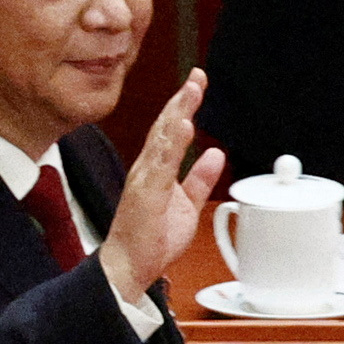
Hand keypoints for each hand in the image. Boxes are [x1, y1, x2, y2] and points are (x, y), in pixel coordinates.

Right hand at [96, 63, 222, 300]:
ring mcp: (145, 180)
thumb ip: (199, 179)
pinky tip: (182, 126)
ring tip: (191, 90)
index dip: (184, 104)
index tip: (197, 82)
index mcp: (156, 169)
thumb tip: (214, 154)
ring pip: (162, 139)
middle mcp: (147, 169)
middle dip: (182, 100)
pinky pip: (162, 165)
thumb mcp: (186, 204)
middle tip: (197, 75)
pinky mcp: (146, 194)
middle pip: (165, 126)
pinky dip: (172, 143)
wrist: (128, 267)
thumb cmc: (150, 239)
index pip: (170, 129)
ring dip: (178, 112)